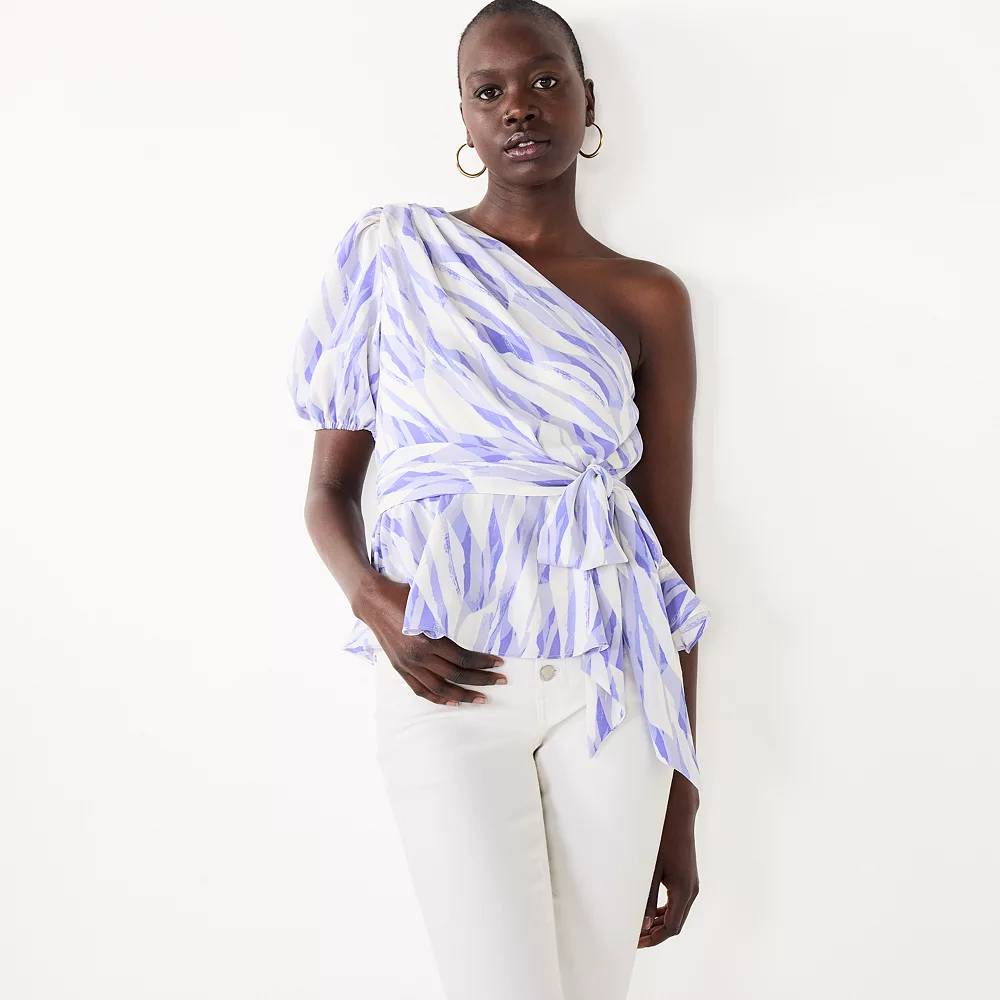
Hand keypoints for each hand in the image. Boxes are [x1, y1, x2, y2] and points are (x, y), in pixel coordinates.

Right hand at [356, 575, 506, 705]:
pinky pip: (421, 690)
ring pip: (440, 689)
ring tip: (481, 698)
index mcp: (427, 640)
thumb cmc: (402, 597)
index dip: (483, 662)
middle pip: (456, 676)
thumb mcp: (427, 604)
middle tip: (500, 681)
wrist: (373, 602)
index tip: (499, 663)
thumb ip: (446, 616)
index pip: (462, 658)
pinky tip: (453, 702)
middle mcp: (418, 657)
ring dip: (463, 695)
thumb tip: (473, 616)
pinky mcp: (400, 669)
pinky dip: (438, 699)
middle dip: (481, 680)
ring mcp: (408, 666)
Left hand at [638, 778, 698, 946]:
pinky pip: (678, 902)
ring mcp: (691, 883)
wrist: (677, 813)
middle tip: (635, 937)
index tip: (637, 943)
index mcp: (683, 891)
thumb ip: (646, 898)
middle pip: (675, 924)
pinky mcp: (687, 876)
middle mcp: (691, 890)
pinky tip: (649, 910)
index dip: (653, 938)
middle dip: (655, 933)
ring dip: (659, 922)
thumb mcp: (651, 869)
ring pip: (677, 913)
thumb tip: (642, 923)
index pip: (671, 928)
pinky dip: (664, 910)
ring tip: (639, 926)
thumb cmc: (662, 837)